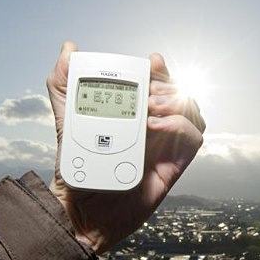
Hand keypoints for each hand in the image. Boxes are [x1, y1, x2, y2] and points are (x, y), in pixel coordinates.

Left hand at [47, 41, 204, 253]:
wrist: (77, 209)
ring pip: (194, 115)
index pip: (161, 86)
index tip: (151, 62)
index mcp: (136, 117)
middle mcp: (155, 130)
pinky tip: (155, 126)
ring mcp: (166, 148)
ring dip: (178, 103)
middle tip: (147, 91)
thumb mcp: (66, 119)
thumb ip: (65, 85)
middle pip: (181, 96)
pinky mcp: (172, 167)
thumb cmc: (76, 170)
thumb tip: (69, 50)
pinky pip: (193, 141)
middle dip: (168, 86)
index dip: (162, 71)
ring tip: (151, 107)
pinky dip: (180, 126)